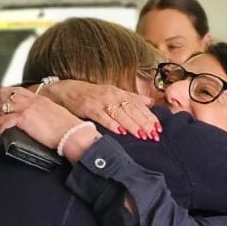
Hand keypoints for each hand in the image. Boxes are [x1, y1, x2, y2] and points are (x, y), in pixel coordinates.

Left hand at [0, 87, 101, 162]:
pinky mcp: (23, 119)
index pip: (16, 91)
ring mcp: (27, 108)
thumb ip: (44, 113)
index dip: (3, 94)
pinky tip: (0, 132)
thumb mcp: (55, 114)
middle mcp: (31, 100)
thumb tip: (38, 120)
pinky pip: (3, 120)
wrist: (72, 134)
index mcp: (39, 99)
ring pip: (1, 107)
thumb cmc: (68, 129)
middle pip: (5, 96)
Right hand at [40, 80, 157, 139]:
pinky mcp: (89, 108)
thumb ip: (131, 98)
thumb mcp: (113, 93)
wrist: (67, 90)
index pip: (138, 106)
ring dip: (132, 125)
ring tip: (142, 135)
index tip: (159, 128)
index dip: (149, 117)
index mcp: (119, 93)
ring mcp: (101, 101)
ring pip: (120, 114)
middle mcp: (112, 96)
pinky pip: (103, 117)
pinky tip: (120, 132)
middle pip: (132, 110)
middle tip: (154, 135)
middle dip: (144, 123)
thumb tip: (150, 102)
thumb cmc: (92, 94)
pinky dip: (112, 124)